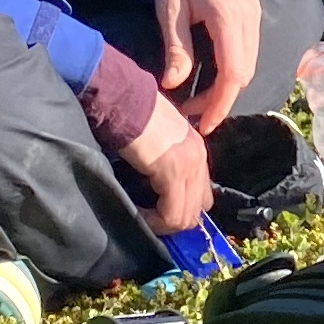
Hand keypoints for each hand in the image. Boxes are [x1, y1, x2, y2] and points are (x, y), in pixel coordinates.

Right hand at [118, 94, 213, 233]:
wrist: (123, 99)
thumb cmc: (132, 116)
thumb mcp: (159, 142)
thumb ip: (167, 163)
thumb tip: (159, 191)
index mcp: (197, 150)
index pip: (201, 196)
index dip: (179, 210)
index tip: (155, 212)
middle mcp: (199, 158)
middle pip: (197, 210)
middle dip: (172, 221)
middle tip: (148, 219)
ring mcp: (189, 165)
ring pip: (185, 217)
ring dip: (161, 223)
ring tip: (141, 215)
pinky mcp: (173, 172)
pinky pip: (170, 213)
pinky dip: (153, 220)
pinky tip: (138, 212)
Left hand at [149, 0, 259, 134]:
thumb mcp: (169, 9)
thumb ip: (176, 48)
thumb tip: (173, 85)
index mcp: (228, 15)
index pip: (233, 71)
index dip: (220, 103)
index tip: (204, 125)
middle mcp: (249, 17)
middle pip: (245, 73)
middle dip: (221, 100)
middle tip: (193, 115)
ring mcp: (254, 16)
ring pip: (249, 65)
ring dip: (227, 88)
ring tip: (199, 101)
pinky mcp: (252, 15)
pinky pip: (248, 52)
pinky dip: (233, 72)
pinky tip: (212, 79)